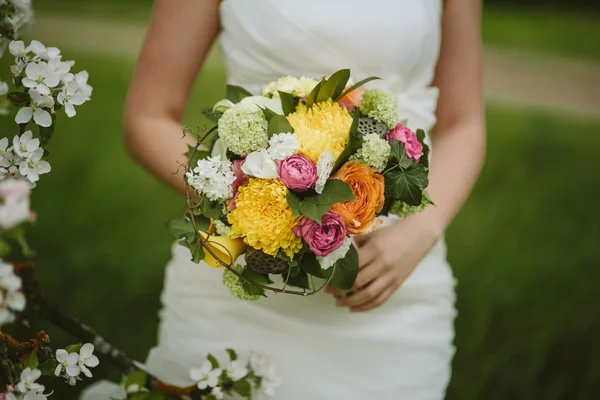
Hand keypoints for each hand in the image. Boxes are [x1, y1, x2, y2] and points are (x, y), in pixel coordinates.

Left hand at [325, 217, 439, 311]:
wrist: (419, 235)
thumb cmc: (393, 233)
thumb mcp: (373, 234)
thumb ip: (357, 245)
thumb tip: (339, 254)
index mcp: (374, 249)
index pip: (351, 266)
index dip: (338, 274)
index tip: (327, 278)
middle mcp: (382, 264)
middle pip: (357, 282)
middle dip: (340, 289)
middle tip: (328, 291)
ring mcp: (391, 276)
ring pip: (368, 295)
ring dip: (351, 301)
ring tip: (339, 303)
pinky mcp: (397, 284)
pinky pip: (381, 299)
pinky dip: (366, 307)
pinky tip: (354, 308)